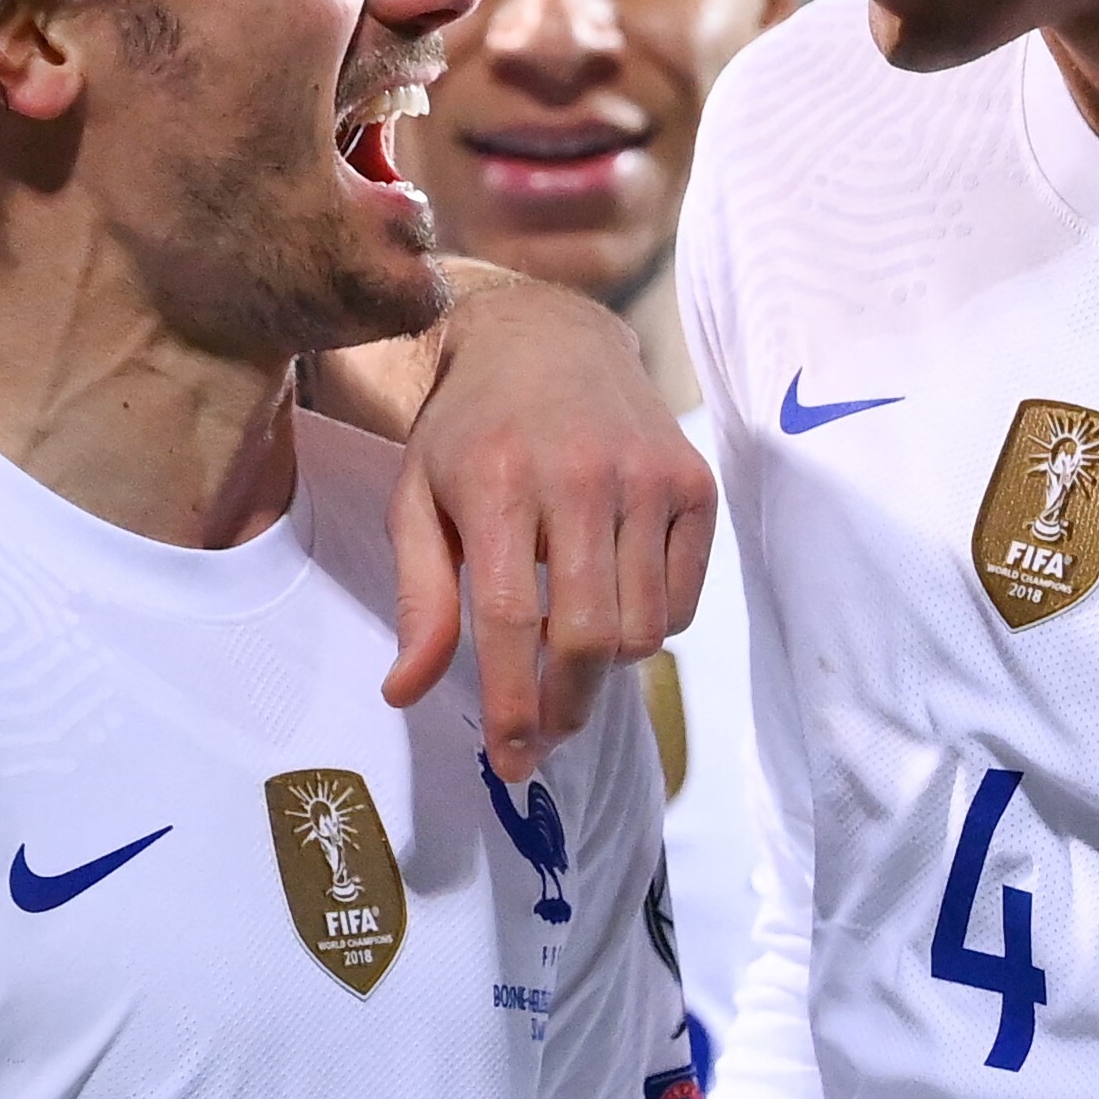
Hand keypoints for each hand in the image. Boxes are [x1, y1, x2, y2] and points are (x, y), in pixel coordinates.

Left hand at [379, 268, 717, 783]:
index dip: (512, 702)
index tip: (511, 759)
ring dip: (604, 669)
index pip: (509, 620)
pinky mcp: (694, 483)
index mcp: (499, 480)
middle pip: (587, 637)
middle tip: (544, 735)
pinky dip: (648, 627)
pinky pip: (681, 603)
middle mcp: (582, 475)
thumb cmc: (469, 431)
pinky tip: (610, 603)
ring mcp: (648, 477)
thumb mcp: (417, 500)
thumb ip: (420, 599)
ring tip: (568, 654)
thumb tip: (405, 693)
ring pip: (641, 630)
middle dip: (565, 708)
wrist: (548, 339)